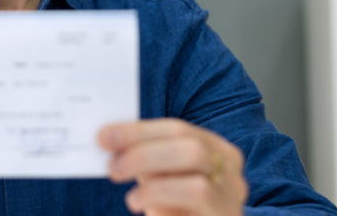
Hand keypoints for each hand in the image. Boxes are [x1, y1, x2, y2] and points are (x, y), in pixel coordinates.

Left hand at [98, 118, 247, 215]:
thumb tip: (109, 141)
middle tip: (112, 167)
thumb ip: (146, 160)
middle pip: (191, 146)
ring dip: (153, 178)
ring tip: (129, 195)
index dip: (138, 131)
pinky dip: (161, 196)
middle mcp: (230, 169)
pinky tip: (142, 206)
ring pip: (196, 173)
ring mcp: (232, 195)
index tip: (104, 136)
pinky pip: (198, 196)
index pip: (177, 129)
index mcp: (214, 149)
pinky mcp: (227, 215)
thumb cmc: (177, 208)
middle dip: (145, 152)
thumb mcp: (162, 179)